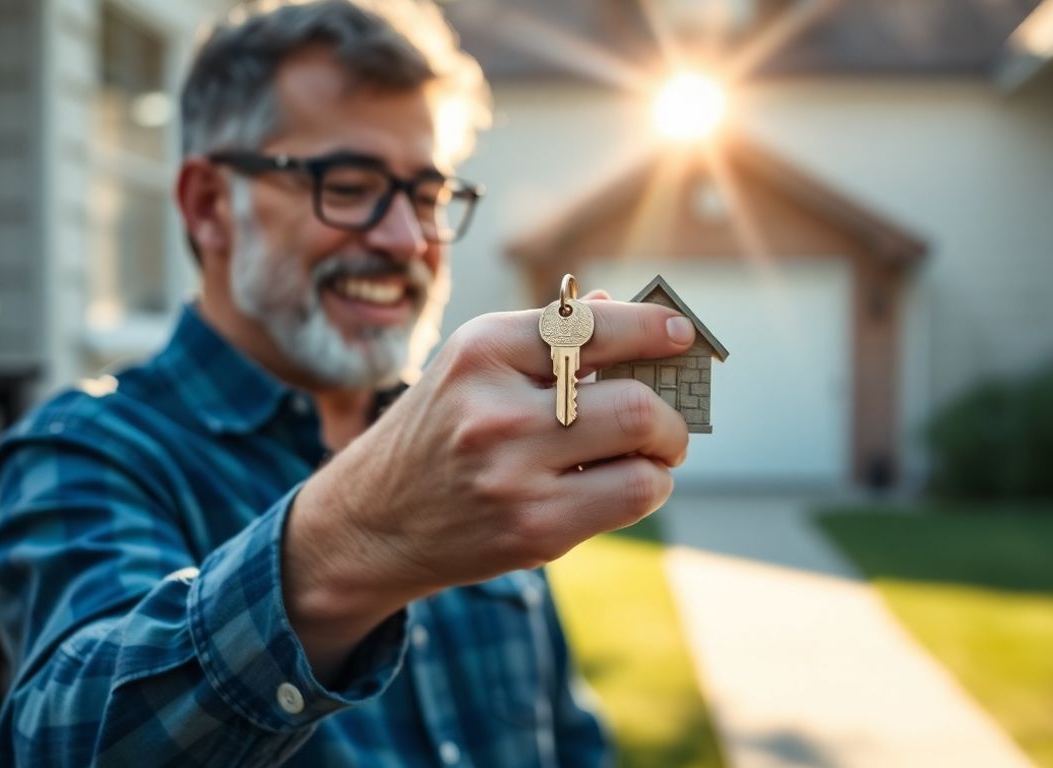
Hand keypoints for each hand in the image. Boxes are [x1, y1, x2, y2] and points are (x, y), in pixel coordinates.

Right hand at [283, 291, 694, 673]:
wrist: (371, 520)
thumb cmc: (437, 432)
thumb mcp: (471, 367)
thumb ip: (546, 339)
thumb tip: (618, 308)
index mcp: (482, 350)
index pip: (594, 327)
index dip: (652, 328)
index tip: (682, 334)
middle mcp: (496, 410)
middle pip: (635, 403)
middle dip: (669, 413)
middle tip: (667, 420)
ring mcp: (514, 476)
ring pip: (644, 458)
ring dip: (663, 456)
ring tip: (648, 455)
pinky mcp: (533, 530)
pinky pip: (630, 500)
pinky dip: (644, 489)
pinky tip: (620, 485)